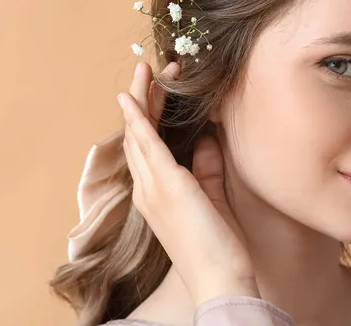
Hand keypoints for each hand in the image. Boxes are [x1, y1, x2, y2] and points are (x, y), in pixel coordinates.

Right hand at [117, 61, 259, 306]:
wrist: (218, 280)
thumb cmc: (217, 247)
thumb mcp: (211, 199)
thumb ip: (206, 169)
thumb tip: (207, 140)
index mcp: (155, 194)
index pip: (146, 147)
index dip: (146, 117)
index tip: (154, 93)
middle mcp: (146, 188)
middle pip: (136, 134)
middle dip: (140, 99)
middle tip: (145, 70)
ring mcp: (152, 186)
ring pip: (138, 132)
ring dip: (140, 98)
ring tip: (144, 70)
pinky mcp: (166, 184)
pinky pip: (146, 143)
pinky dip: (137, 118)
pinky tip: (132, 97)